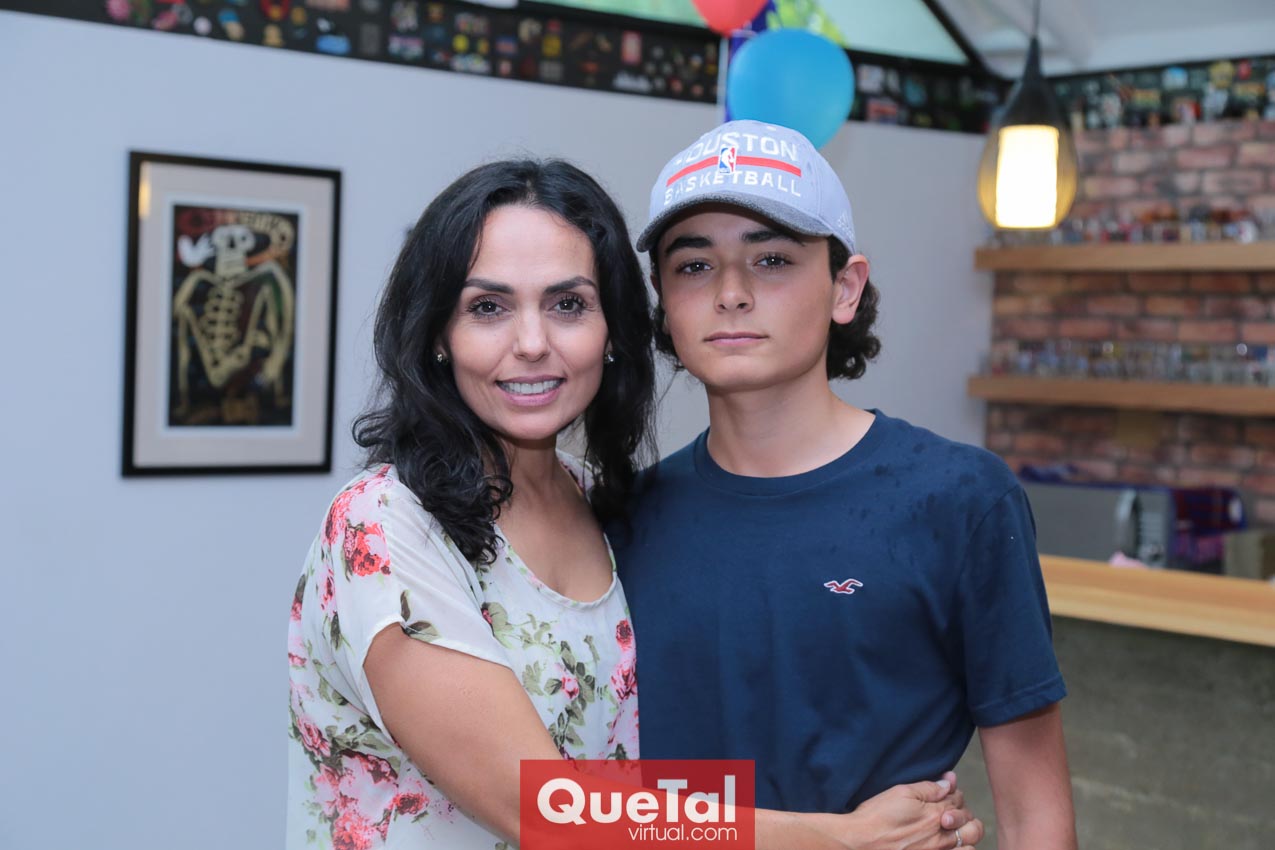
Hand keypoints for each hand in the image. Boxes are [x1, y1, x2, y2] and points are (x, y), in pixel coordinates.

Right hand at [807, 772, 984, 849]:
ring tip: (953, 830)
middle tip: (951, 811)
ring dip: (967, 835)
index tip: (945, 789)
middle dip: (966, 814)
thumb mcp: (901, 793)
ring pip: (970, 844)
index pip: (958, 800)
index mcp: (936, 814)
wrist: (860, 842)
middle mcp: (942, 835)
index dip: (953, 791)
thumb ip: (927, 788)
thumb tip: (948, 784)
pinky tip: (949, 844)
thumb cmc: (877, 817)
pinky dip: (959, 849)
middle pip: (972, 824)